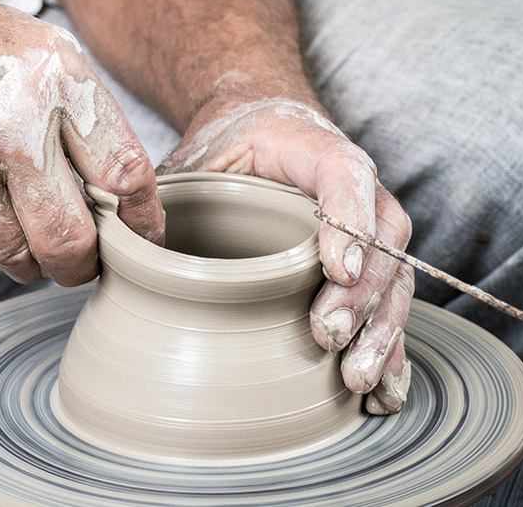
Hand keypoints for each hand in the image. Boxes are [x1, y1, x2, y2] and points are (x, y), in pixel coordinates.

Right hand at [0, 0, 163, 285]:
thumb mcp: (28, 48)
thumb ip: (79, 113)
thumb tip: (121, 192)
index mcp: (56, 78)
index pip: (126, 173)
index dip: (143, 222)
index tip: (143, 244)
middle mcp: (15, 124)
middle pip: (76, 239)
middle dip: (83, 266)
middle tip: (80, 264)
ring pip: (20, 257)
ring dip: (28, 260)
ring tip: (16, 230)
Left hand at [157, 97, 412, 413]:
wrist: (260, 130)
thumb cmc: (227, 148)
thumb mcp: (194, 157)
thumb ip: (168, 192)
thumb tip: (127, 249)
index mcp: (313, 149)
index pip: (345, 175)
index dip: (348, 220)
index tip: (334, 269)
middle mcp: (356, 188)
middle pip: (381, 237)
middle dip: (360, 294)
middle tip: (328, 337)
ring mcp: (368, 227)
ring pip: (394, 277)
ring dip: (380, 331)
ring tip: (357, 379)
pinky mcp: (365, 265)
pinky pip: (389, 305)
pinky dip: (390, 349)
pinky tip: (383, 392)